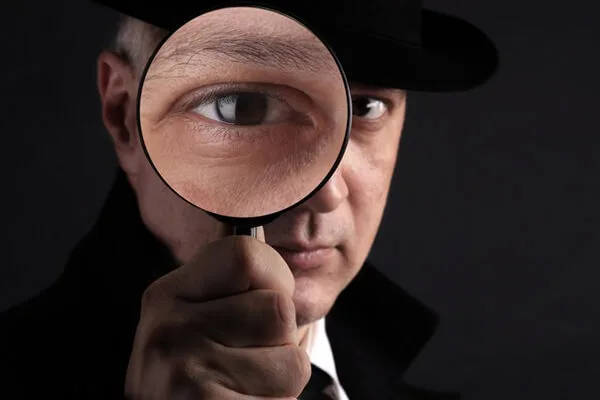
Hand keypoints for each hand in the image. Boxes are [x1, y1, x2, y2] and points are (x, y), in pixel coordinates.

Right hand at [125, 229, 310, 398]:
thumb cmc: (202, 377)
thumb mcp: (201, 320)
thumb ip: (238, 286)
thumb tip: (315, 206)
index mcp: (170, 293)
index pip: (247, 255)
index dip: (275, 278)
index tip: (262, 300)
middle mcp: (170, 327)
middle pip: (279, 309)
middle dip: (282, 341)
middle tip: (248, 360)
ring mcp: (183, 371)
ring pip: (292, 362)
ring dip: (281, 382)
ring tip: (243, 388)